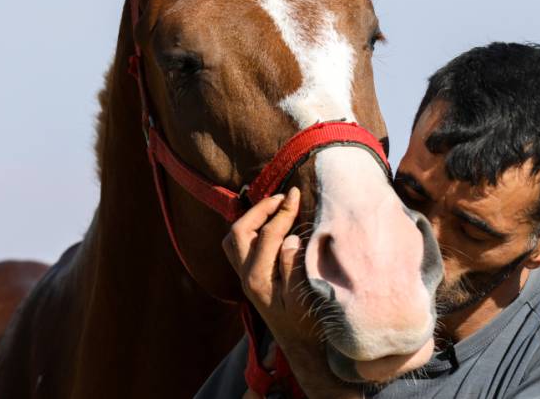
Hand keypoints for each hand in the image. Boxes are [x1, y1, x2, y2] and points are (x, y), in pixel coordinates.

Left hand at [222, 188, 361, 397]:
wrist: (300, 347)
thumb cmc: (307, 323)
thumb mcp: (305, 297)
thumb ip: (294, 267)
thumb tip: (290, 238)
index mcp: (259, 279)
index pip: (268, 234)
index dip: (282, 211)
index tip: (296, 193)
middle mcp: (245, 276)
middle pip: (240, 231)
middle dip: (261, 209)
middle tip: (283, 196)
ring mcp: (243, 277)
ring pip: (233, 239)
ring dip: (250, 218)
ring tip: (273, 207)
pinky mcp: (247, 279)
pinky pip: (237, 247)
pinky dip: (248, 230)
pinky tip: (266, 225)